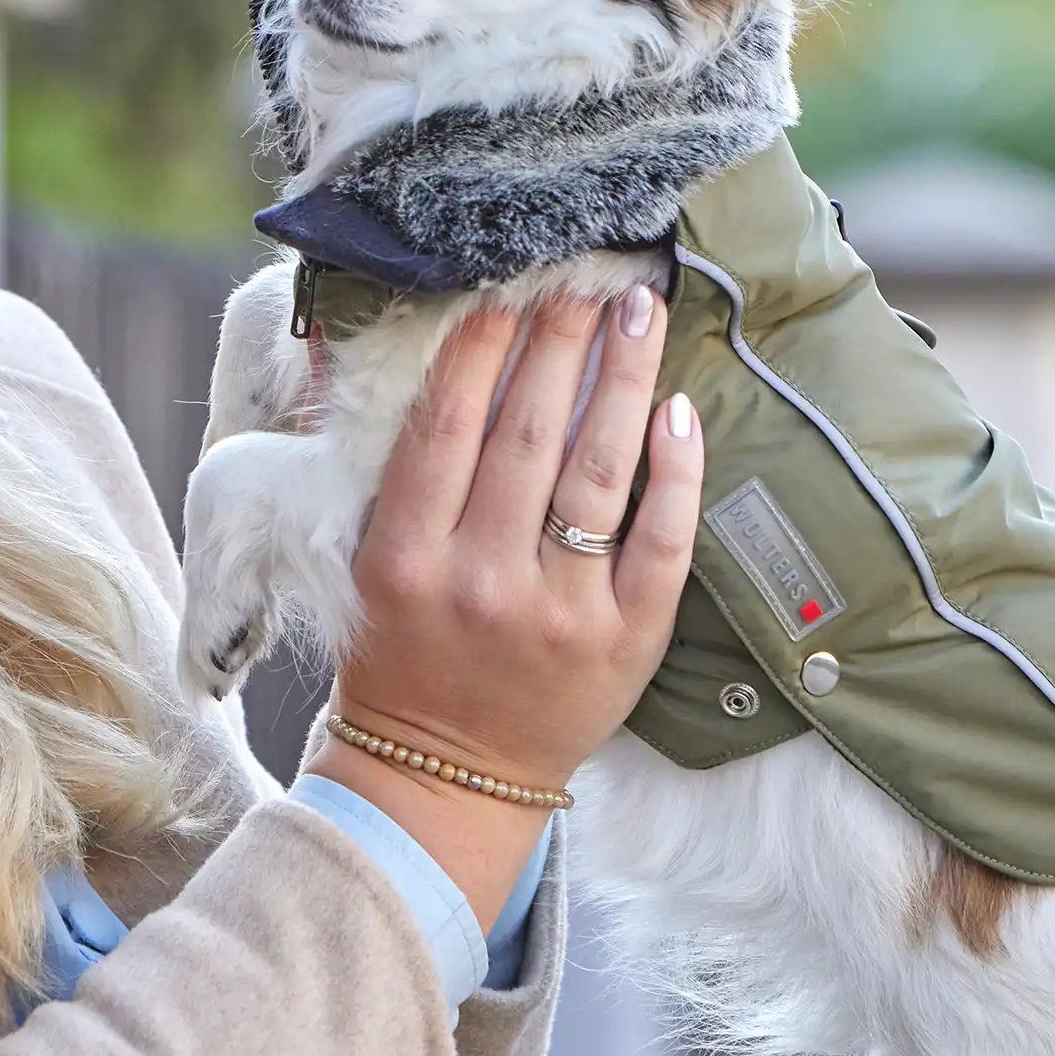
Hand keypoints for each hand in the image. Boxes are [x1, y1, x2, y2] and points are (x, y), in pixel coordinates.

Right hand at [309, 286, 704, 924]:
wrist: (442, 776)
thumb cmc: (404, 655)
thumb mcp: (373, 566)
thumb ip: (407, 477)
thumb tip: (458, 361)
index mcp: (405, 557)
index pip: (447, 425)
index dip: (482, 345)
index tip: (510, 290)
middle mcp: (479, 580)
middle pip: (529, 434)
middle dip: (562, 342)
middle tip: (588, 279)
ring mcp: (557, 613)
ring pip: (599, 472)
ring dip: (622, 379)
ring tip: (639, 313)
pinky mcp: (623, 642)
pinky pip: (661, 541)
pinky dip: (676, 472)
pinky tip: (680, 411)